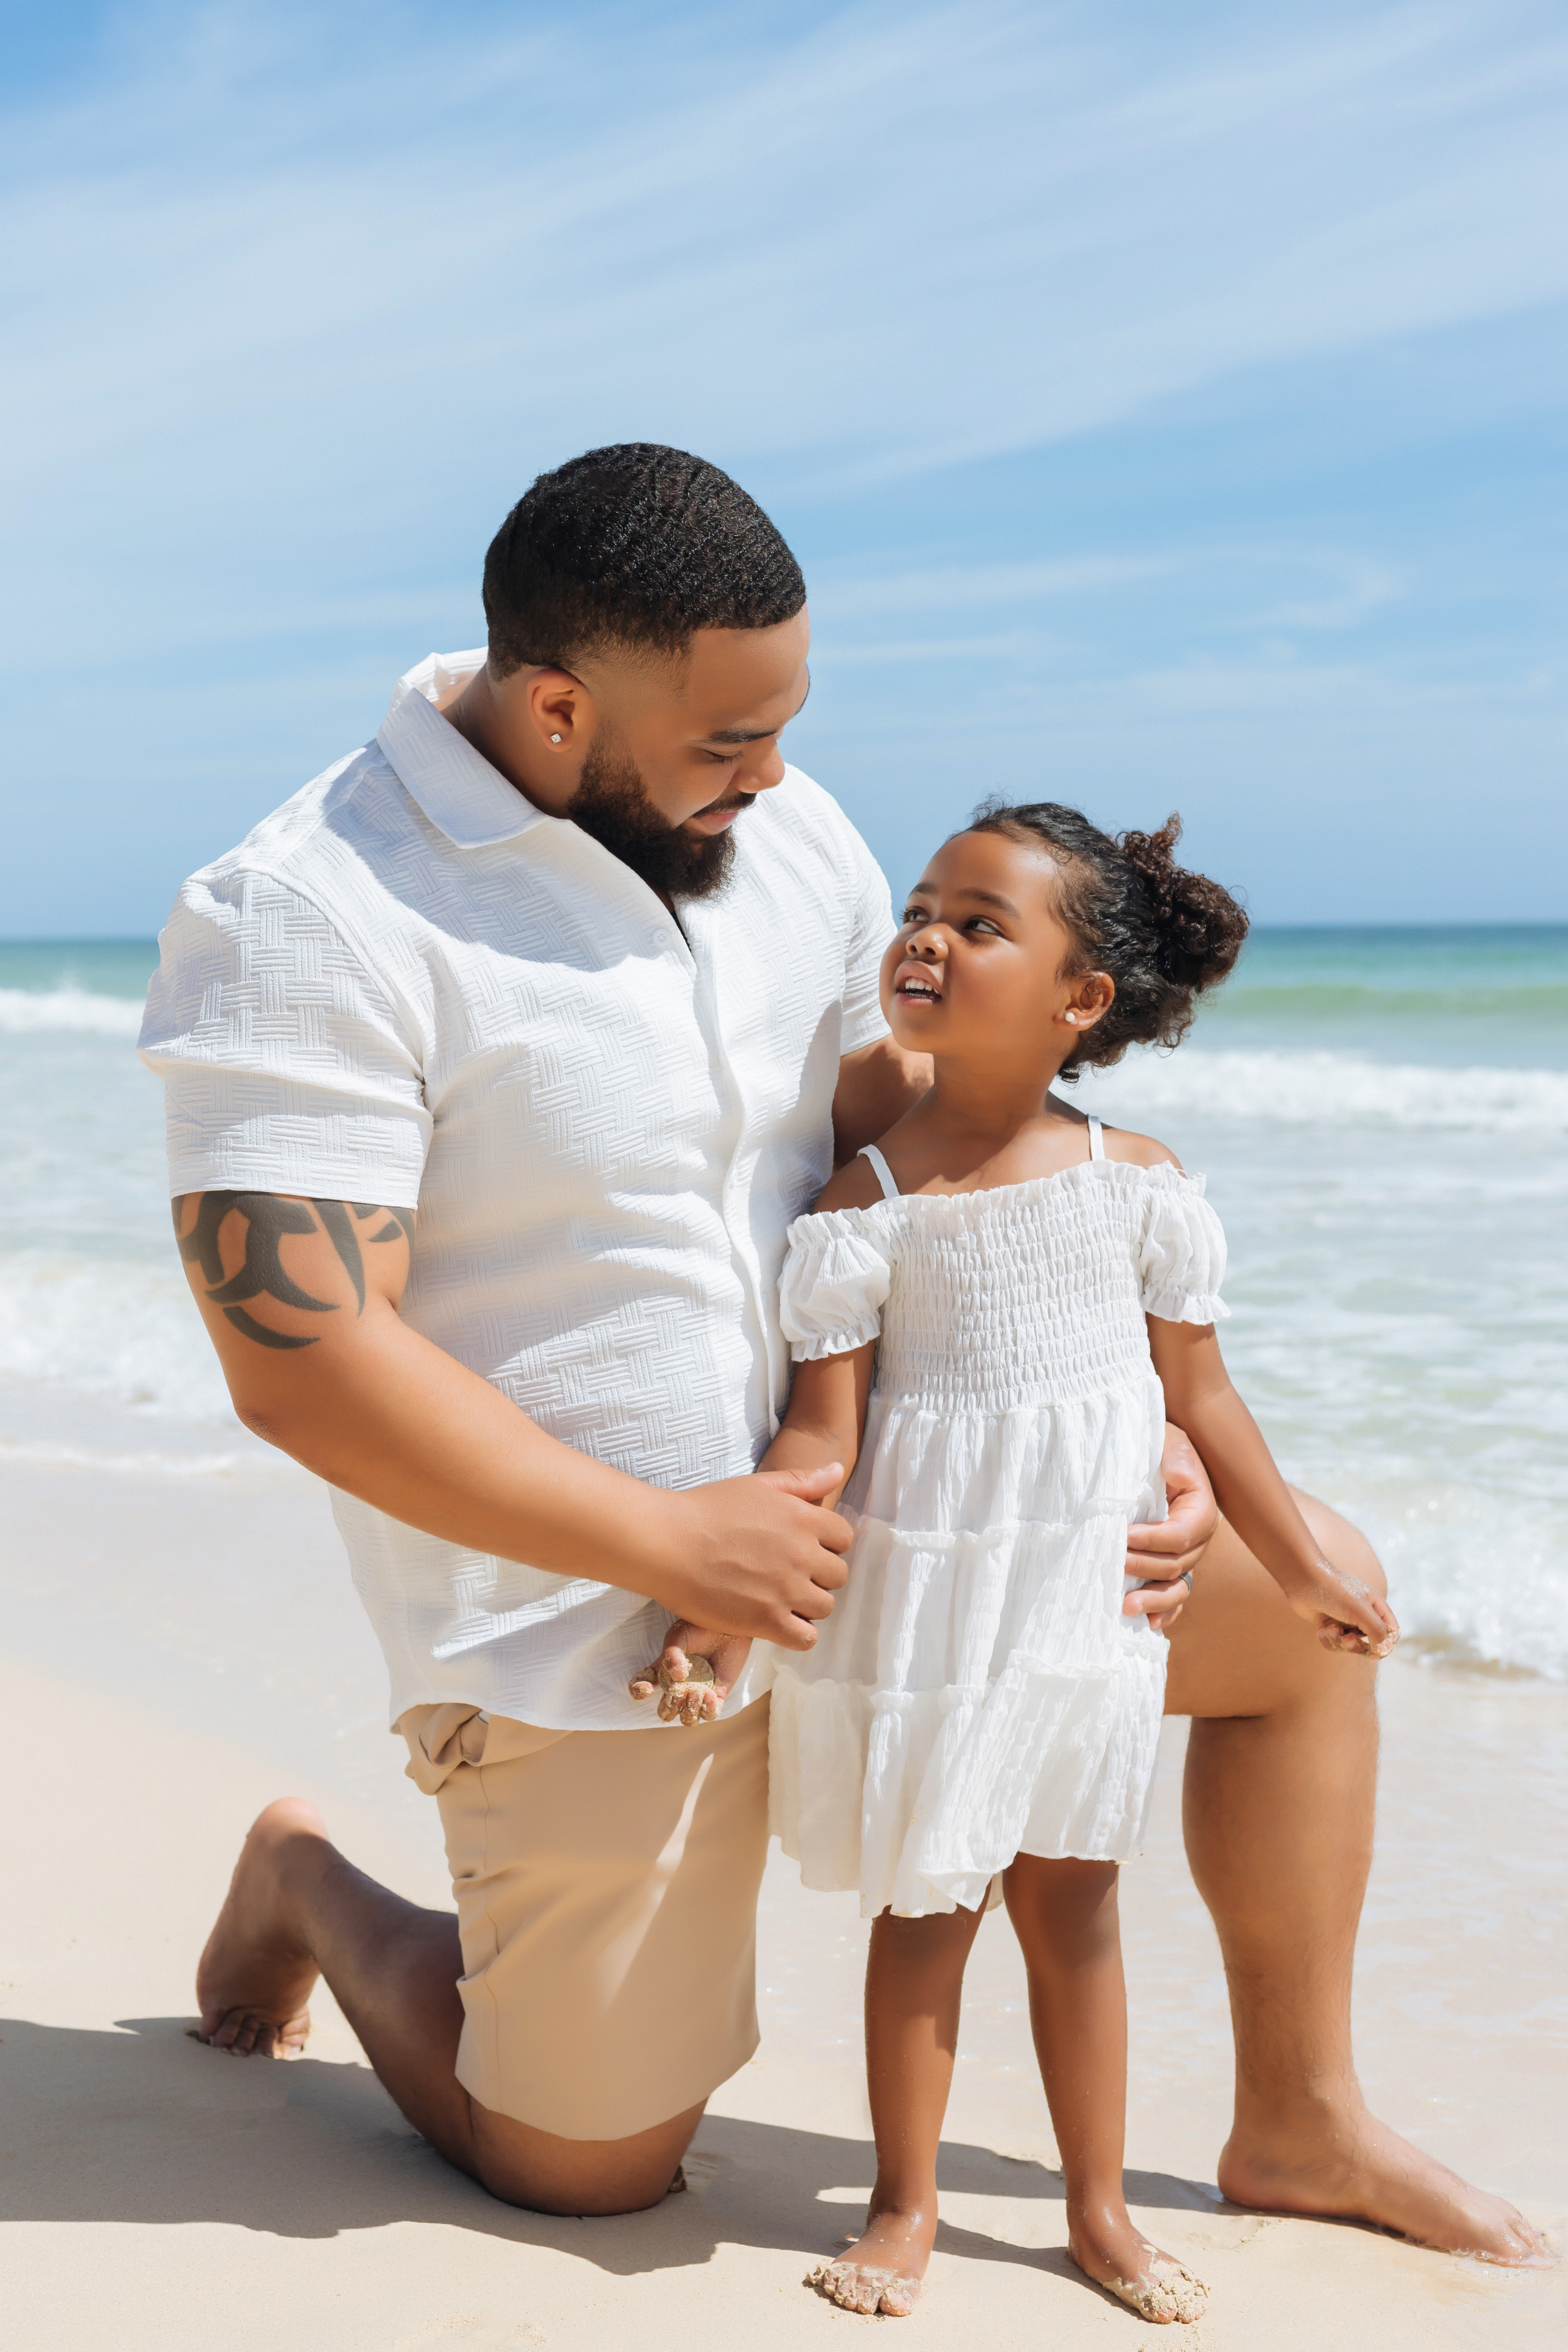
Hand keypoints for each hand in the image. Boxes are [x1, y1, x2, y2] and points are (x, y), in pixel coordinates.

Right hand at [629, 1625, 752, 1725]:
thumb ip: (672, 1654)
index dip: (638, 1692)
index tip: (647, 1688)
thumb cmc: (699, 1628)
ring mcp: (698, 1694)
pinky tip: (710, 1694)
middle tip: (680, 1690)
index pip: (641, 1687)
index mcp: (663, 1672)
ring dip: (689, 1711)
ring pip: (688, 1719)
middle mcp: (678, 1687)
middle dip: (669, 1708)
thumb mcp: (680, 1636)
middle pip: (665, 1713)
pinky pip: (710, 1714)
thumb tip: (677, 1677)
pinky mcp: (718, 1695)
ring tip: (698, 1691)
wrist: (726, 1624)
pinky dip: (708, 1710)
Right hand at [653, 1463, 849, 1650]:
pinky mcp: (767, 1620)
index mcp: (804, 1519)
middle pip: (838, 1575)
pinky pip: (806, 1638)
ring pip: (824, 1607)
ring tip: (778, 1597)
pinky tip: (776, 1621)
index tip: (802, 1548)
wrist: (666, 1542)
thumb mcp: (757, 1485)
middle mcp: (802, 1554)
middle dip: (818, 1576)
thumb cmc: (706, 1509)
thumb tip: (837, 1470)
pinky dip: (797, 1633)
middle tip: (787, 1574)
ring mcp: (786, 1590)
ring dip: (807, 1605)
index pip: (844, 1538)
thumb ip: (802, 1481)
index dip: (826, 1545)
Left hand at [1122, 1424, 1217, 1623]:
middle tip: (1113, 1563)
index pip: (1181, 1533)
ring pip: (1177, 1586)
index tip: (1123, 1535)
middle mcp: (1198, 1537)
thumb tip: (1177, 1476)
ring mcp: (1185, 1555)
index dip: (1153, 1539)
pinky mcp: (1170, 1564)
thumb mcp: (1167, 1440)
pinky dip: (1165, 1611)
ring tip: (1126, 1608)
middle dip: (1144, 1567)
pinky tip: (1149, 1624)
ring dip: (1154, 1600)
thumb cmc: (1157, 1443)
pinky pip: (1174, 1594)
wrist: (1151, 1451)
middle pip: (1176, 1563)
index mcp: (1201, 1509)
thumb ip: (1174, 1456)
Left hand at [1285, 1558, 1400, 1657]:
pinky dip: (1328, 1640)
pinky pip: (1334, 1644)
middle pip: (1370, 1643)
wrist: (1303, 1579)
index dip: (1386, 1645)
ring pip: (1350, 1646)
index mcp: (1376, 1607)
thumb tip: (1382, 1649)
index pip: (1392, 1632)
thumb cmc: (1334, 1591)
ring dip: (1339, 1641)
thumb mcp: (1360, 1610)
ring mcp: (1346, 1620)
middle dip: (1357, 1645)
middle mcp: (1363, 1614)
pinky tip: (1321, 1628)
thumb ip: (1376, 1629)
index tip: (1375, 1651)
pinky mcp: (1330, 1625)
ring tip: (1329, 1628)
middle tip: (1346, 1639)